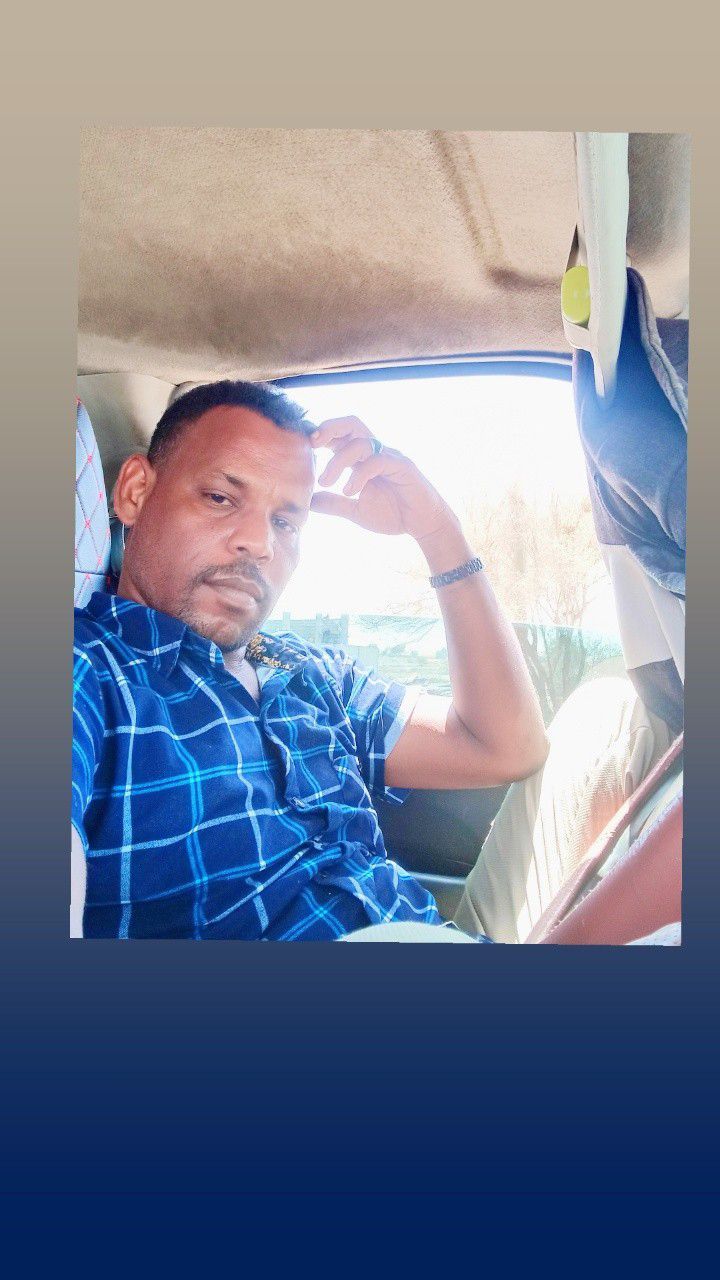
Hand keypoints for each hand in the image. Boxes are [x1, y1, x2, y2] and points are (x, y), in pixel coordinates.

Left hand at [309, 416, 455, 543]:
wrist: (423, 525)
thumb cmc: (393, 514)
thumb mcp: (355, 511)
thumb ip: (334, 504)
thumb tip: (309, 502)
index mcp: (363, 459)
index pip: (340, 436)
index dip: (322, 434)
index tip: (303, 444)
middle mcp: (376, 452)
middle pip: (352, 424)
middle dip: (329, 428)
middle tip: (312, 444)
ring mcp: (390, 456)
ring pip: (361, 443)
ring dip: (338, 461)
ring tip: (326, 483)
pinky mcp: (402, 466)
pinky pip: (377, 461)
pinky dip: (359, 475)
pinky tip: (350, 491)